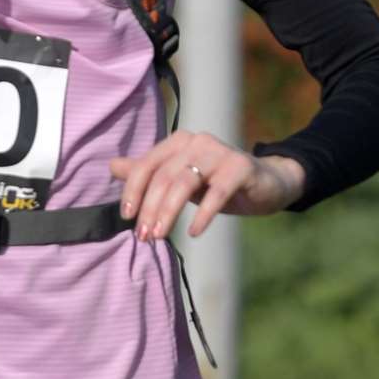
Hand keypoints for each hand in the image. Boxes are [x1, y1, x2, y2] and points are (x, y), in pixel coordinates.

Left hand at [109, 132, 305, 242]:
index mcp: (178, 142)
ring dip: (169, 212)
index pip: (146, 165)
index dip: (132, 191)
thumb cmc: (216, 182)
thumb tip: (112, 166)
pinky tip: (194, 233)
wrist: (266, 183)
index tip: (126, 218)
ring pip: (185, 183)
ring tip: (160, 236)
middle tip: (144, 237)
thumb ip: (148, 172)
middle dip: (149, 208)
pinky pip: (217, 192)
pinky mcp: (240, 167)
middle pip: (163, 176)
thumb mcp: (180, 179)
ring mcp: (219, 152)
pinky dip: (203, 214)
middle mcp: (196, 141)